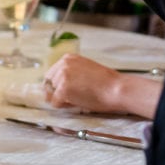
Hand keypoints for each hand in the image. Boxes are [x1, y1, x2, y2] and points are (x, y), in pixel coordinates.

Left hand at [43, 54, 157, 115]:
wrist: (116, 89)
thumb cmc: (105, 83)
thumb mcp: (85, 71)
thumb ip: (70, 74)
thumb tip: (53, 89)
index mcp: (68, 58)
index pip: (51, 75)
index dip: (59, 86)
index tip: (71, 90)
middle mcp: (63, 64)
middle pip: (48, 84)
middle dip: (58, 93)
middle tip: (76, 96)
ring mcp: (62, 76)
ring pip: (51, 94)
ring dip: (62, 100)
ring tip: (79, 98)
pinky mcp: (63, 89)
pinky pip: (55, 103)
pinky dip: (64, 106)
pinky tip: (78, 102)